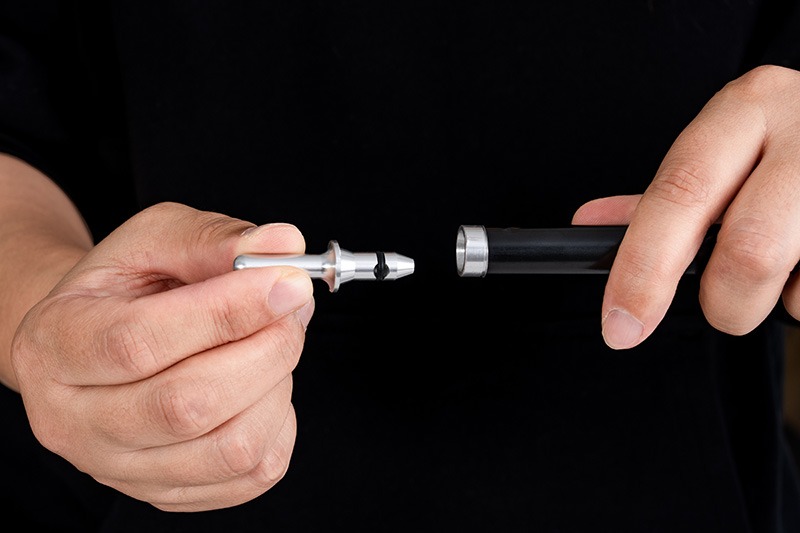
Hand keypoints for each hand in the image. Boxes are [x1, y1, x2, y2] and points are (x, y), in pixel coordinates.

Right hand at [11, 202, 314, 510]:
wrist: (98, 341)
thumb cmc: (126, 288)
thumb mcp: (155, 239)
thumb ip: (214, 238)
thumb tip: (283, 245)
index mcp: (55, 345)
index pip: (139, 342)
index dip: (226, 313)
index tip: (286, 283)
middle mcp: (74, 421)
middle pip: (188, 406)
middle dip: (266, 349)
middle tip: (293, 308)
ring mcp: (121, 469)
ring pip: (230, 448)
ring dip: (277, 385)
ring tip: (272, 343)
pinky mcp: (170, 493)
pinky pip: (253, 474)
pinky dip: (280, 422)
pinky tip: (263, 385)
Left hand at [572, 65, 799, 348]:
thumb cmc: (784, 138)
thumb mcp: (725, 145)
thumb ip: (664, 195)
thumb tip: (592, 226)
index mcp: (745, 108)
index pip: (679, 194)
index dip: (643, 267)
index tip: (621, 322)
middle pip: (749, 251)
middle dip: (722, 302)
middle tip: (719, 305)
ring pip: (794, 285)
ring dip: (774, 299)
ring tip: (782, 266)